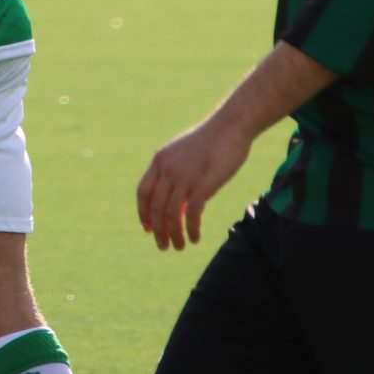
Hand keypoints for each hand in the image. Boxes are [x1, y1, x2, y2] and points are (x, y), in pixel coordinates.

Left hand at [137, 116, 253, 250]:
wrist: (230, 126)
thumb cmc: (211, 141)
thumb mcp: (184, 154)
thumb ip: (175, 174)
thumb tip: (176, 201)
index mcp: (159, 161)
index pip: (142, 193)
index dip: (143, 213)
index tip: (147, 229)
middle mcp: (168, 169)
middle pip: (155, 208)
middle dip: (157, 230)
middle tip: (163, 246)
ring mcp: (184, 177)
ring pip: (171, 214)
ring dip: (174, 234)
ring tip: (179, 247)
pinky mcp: (203, 184)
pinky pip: (192, 214)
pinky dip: (191, 229)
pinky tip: (194, 238)